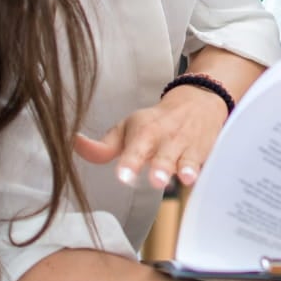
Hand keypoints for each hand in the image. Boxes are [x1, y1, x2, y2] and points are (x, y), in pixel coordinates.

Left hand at [73, 85, 228, 189]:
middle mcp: (167, 139)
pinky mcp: (206, 152)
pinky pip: (207, 163)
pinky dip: (205, 171)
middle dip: (161, 167)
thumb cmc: (156, 123)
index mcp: (145, 132)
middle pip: (163, 156)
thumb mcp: (128, 129)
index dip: (130, 162)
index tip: (124, 175)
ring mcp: (188, 146)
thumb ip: (103, 146)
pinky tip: (204, 178)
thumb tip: (73, 145)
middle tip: (156, 179)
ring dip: (185, 169)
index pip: (135, 149)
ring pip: (187, 159)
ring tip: (185, 177)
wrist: (198, 101)